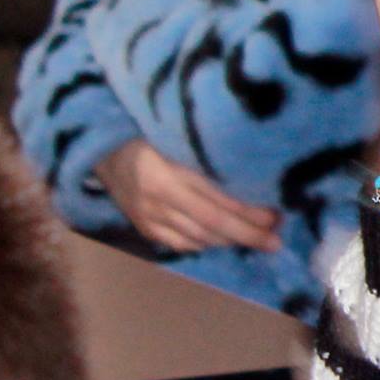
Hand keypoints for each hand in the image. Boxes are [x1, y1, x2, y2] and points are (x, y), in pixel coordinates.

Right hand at [96, 138, 281, 252]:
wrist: (102, 149)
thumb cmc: (152, 134)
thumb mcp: (180, 136)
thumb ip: (209, 155)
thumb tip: (257, 170)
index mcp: (171, 170)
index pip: (219, 198)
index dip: (250, 210)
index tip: (277, 213)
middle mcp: (160, 197)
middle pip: (212, 222)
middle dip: (248, 234)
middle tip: (276, 239)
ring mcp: (150, 216)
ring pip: (199, 237)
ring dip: (232, 241)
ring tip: (260, 240)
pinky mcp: (143, 228)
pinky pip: (181, 244)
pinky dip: (207, 245)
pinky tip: (226, 242)